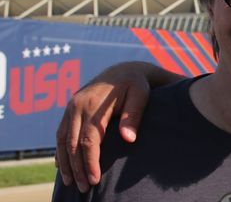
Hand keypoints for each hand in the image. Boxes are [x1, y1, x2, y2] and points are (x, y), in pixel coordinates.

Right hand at [54, 61, 154, 191]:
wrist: (124, 70)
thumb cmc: (136, 85)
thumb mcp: (141, 95)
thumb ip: (134, 115)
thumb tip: (128, 139)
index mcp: (94, 104)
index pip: (88, 139)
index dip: (90, 161)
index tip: (94, 180)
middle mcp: (77, 105)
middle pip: (72, 143)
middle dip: (77, 167)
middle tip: (84, 188)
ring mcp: (71, 107)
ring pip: (63, 140)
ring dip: (66, 162)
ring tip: (71, 182)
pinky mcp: (70, 109)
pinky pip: (61, 133)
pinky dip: (61, 150)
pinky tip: (63, 165)